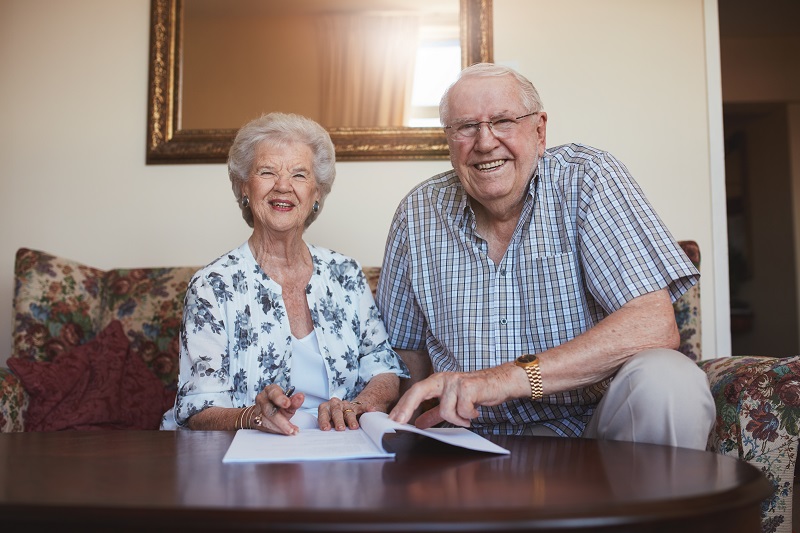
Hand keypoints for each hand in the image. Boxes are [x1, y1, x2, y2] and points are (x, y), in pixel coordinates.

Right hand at [253, 384, 304, 434]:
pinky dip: (276, 430)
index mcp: (270, 391)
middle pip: (269, 410)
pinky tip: (284, 432)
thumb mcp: (288, 402)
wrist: (265, 411)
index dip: (280, 399)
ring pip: (266, 421)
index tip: (287, 404)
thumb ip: (294, 401)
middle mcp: (262, 399)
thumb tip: (301, 397)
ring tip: (291, 431)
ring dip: (280, 428)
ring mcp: (257, 410)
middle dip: (281, 421)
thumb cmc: (277, 405)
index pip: (273, 393)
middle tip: (290, 428)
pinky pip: (265, 427)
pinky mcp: (255, 420)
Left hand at [317, 397, 369, 430]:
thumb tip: (326, 439)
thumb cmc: (332, 419)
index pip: (323, 414)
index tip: (326, 429)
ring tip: (354, 427)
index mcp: (325, 408)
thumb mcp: (327, 422)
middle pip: (337, 412)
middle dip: (338, 421)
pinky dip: (367, 408)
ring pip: (349, 411)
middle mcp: (335, 405)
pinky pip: (362, 406)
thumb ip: (327, 427)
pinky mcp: (356, 406)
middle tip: (340, 429)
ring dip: (351, 419)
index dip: (324, 421)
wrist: (343, 409)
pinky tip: (372, 410)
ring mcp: (346, 405)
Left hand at [389, 364, 520, 428]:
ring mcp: (456, 381)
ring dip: (457, 419)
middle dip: (407, 408)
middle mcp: (444, 378)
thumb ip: (434, 413)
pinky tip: (475, 412)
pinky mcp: (469, 387)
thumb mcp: (452, 403)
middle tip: (399, 423)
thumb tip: (417, 424)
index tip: (392, 419)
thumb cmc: (476, 392)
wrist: (501, 382)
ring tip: (467, 416)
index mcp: (437, 382)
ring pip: (445, 409)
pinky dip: (468, 416)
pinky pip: (462, 410)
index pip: (414, 391)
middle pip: (419, 391)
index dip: (402, 405)